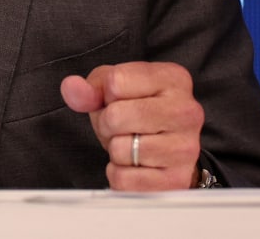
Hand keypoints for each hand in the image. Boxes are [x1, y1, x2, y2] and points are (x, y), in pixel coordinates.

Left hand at [60, 62, 203, 190]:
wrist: (169, 149)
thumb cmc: (141, 112)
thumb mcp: (114, 90)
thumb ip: (90, 87)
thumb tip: (72, 87)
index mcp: (173, 79)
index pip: (116, 81)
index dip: (107, 95)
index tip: (121, 100)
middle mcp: (187, 111)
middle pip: (116, 116)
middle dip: (107, 124)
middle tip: (122, 127)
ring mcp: (186, 148)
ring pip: (120, 149)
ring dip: (115, 150)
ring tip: (132, 144)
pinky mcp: (176, 180)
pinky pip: (124, 179)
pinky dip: (120, 174)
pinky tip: (136, 165)